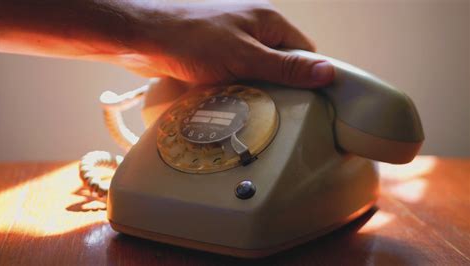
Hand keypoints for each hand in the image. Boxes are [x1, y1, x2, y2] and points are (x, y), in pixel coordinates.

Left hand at [116, 1, 333, 87]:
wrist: (142, 38)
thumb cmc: (190, 39)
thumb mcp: (244, 57)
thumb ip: (284, 67)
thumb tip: (326, 72)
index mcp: (268, 20)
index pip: (304, 51)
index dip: (307, 77)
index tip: (310, 103)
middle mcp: (253, 27)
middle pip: (281, 63)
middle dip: (280, 87)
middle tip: (276, 110)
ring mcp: (233, 41)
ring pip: (259, 72)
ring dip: (257, 90)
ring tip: (252, 108)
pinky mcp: (216, 55)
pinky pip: (238, 75)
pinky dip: (238, 89)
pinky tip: (233, 102)